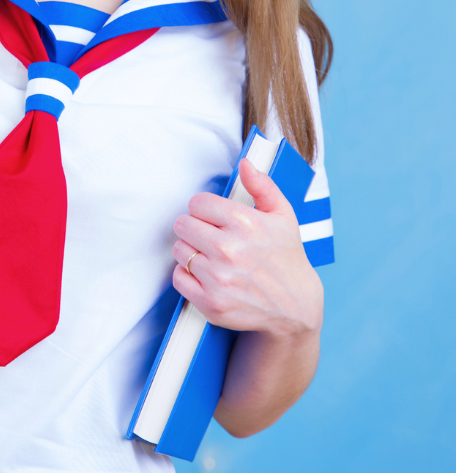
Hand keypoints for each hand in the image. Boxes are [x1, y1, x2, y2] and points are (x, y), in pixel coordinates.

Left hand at [171, 159, 323, 337]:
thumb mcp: (283, 216)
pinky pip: (178, 278)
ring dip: (190, 252)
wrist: (295, 308)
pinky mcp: (210, 302)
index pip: (197, 203)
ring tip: (211, 257)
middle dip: (195, 228)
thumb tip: (245, 163)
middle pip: (183, 224)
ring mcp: (218, 278)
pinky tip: (206, 275)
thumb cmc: (287, 258)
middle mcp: (229, 250)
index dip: (205, 209)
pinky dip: (187, 276)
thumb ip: (262, 185)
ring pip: (179, 251)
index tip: (214, 218)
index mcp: (245, 223)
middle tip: (211, 237)